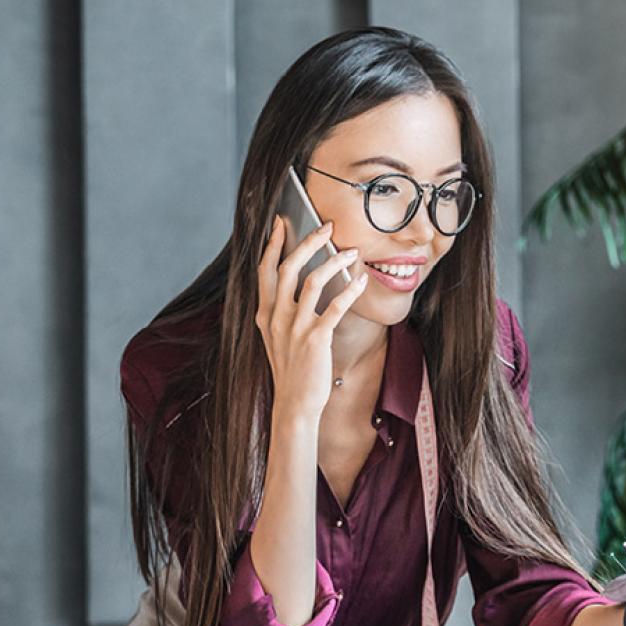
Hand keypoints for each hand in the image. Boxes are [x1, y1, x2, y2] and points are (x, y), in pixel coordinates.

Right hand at [255, 216, 368, 420]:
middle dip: (308, 242)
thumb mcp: (276, 337)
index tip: (281, 221)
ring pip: (312, 281)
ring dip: (333, 261)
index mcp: (264, 313)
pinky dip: (350, 290)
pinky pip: (335, 307)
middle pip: (288, 267)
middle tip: (326, 226)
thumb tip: (299, 282)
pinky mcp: (315, 339)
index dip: (272, 243)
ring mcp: (294, 328)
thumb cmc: (291, 369)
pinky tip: (361, 281)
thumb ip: (281, 311)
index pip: (265, 270)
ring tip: (351, 252)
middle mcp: (275, 317)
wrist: (294, 404)